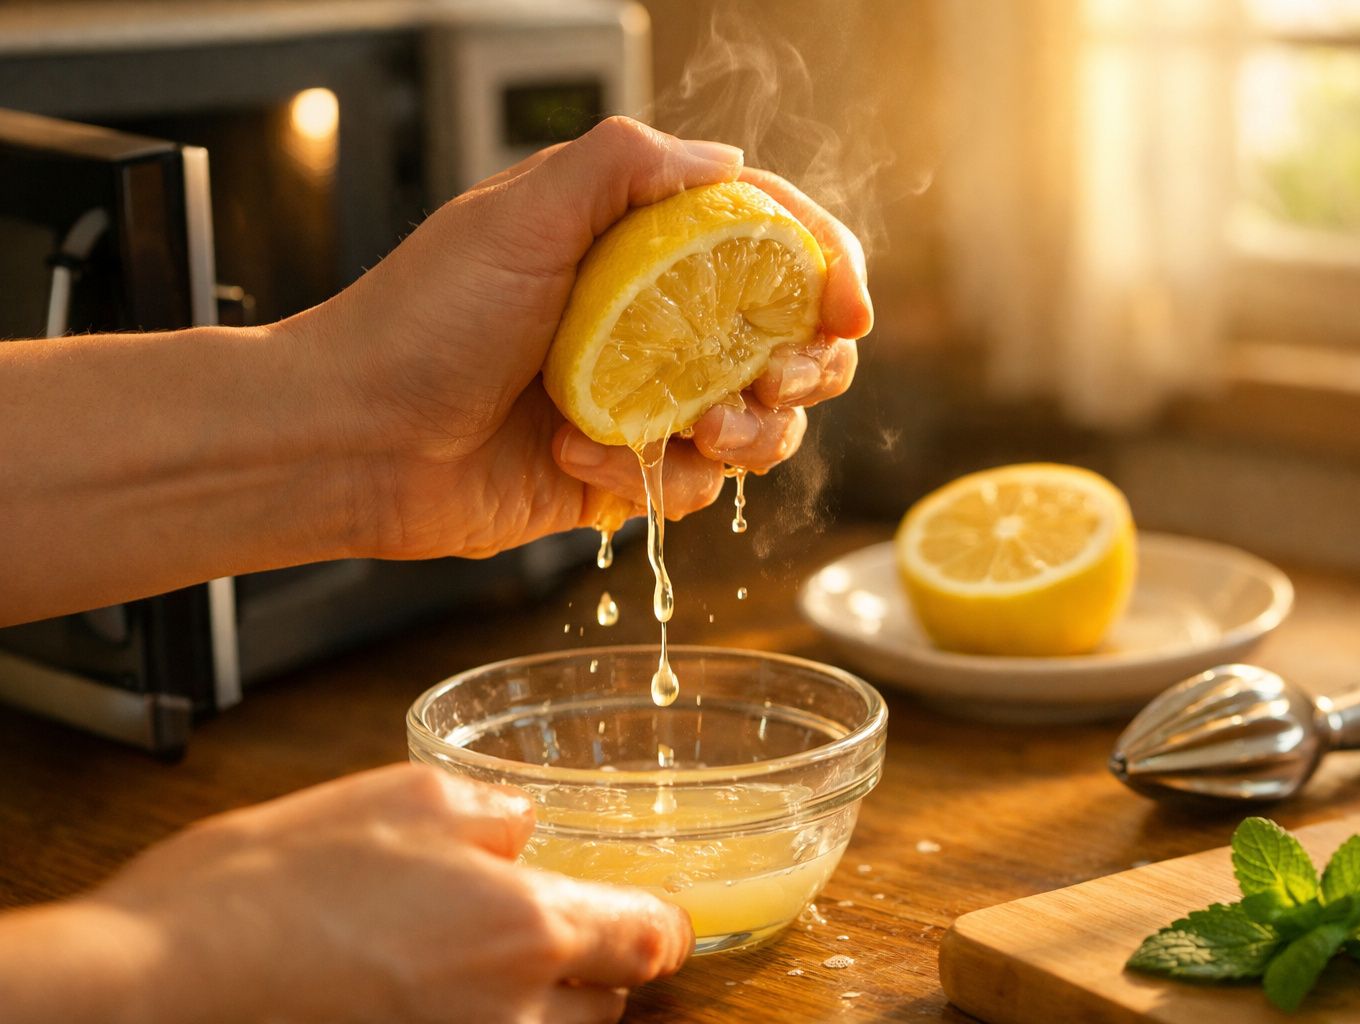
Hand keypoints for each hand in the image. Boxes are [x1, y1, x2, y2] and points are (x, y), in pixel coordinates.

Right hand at [70, 764, 690, 1023]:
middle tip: (549, 925)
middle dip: (592, 967)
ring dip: (539, 1006)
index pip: (651, 940)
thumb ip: (491, 813)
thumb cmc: (271, 886)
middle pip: (608, 1008)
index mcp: (527, 928)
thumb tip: (525, 831)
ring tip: (476, 959)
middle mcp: (513, 1015)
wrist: (162, 981)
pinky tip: (426, 989)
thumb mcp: (400, 796)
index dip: (659, 923)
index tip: (650, 911)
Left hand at [286, 116, 871, 559]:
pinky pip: (692, 488)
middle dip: (805, 365)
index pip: (770, 242)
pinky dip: (654, 482)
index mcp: (641, 246)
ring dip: (749, 436)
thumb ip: (624, 167)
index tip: (849, 309)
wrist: (352, 440)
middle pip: (790, 340)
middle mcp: (655, 321)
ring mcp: (644, 401)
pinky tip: (580, 461)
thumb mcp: (520, 215)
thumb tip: (729, 163)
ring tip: (692, 435)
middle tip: (771, 381)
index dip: (828, 269)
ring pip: (761, 424)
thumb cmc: (422, 320)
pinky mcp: (624, 473)